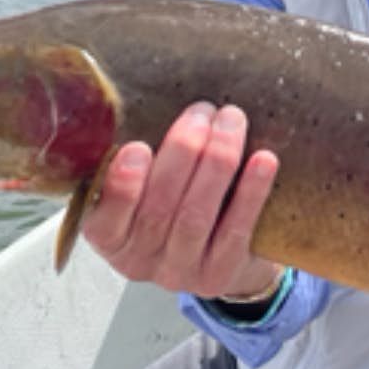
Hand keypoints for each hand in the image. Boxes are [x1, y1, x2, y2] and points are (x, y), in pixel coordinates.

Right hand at [81, 101, 281, 298]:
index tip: (138, 147)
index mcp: (111, 236)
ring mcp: (181, 271)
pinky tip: (263, 160)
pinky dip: (251, 192)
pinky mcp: (221, 273)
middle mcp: (140, 259)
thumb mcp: (145, 187)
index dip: (121, 186)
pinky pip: (236, 230)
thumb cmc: (176, 206)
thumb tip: (156, 94)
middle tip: (202, 111)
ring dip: (216, 162)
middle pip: (158, 208)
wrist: (223, 259)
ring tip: (230, 121)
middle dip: (182, 152)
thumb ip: (144, 157)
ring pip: (196, 215)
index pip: (104, 219)